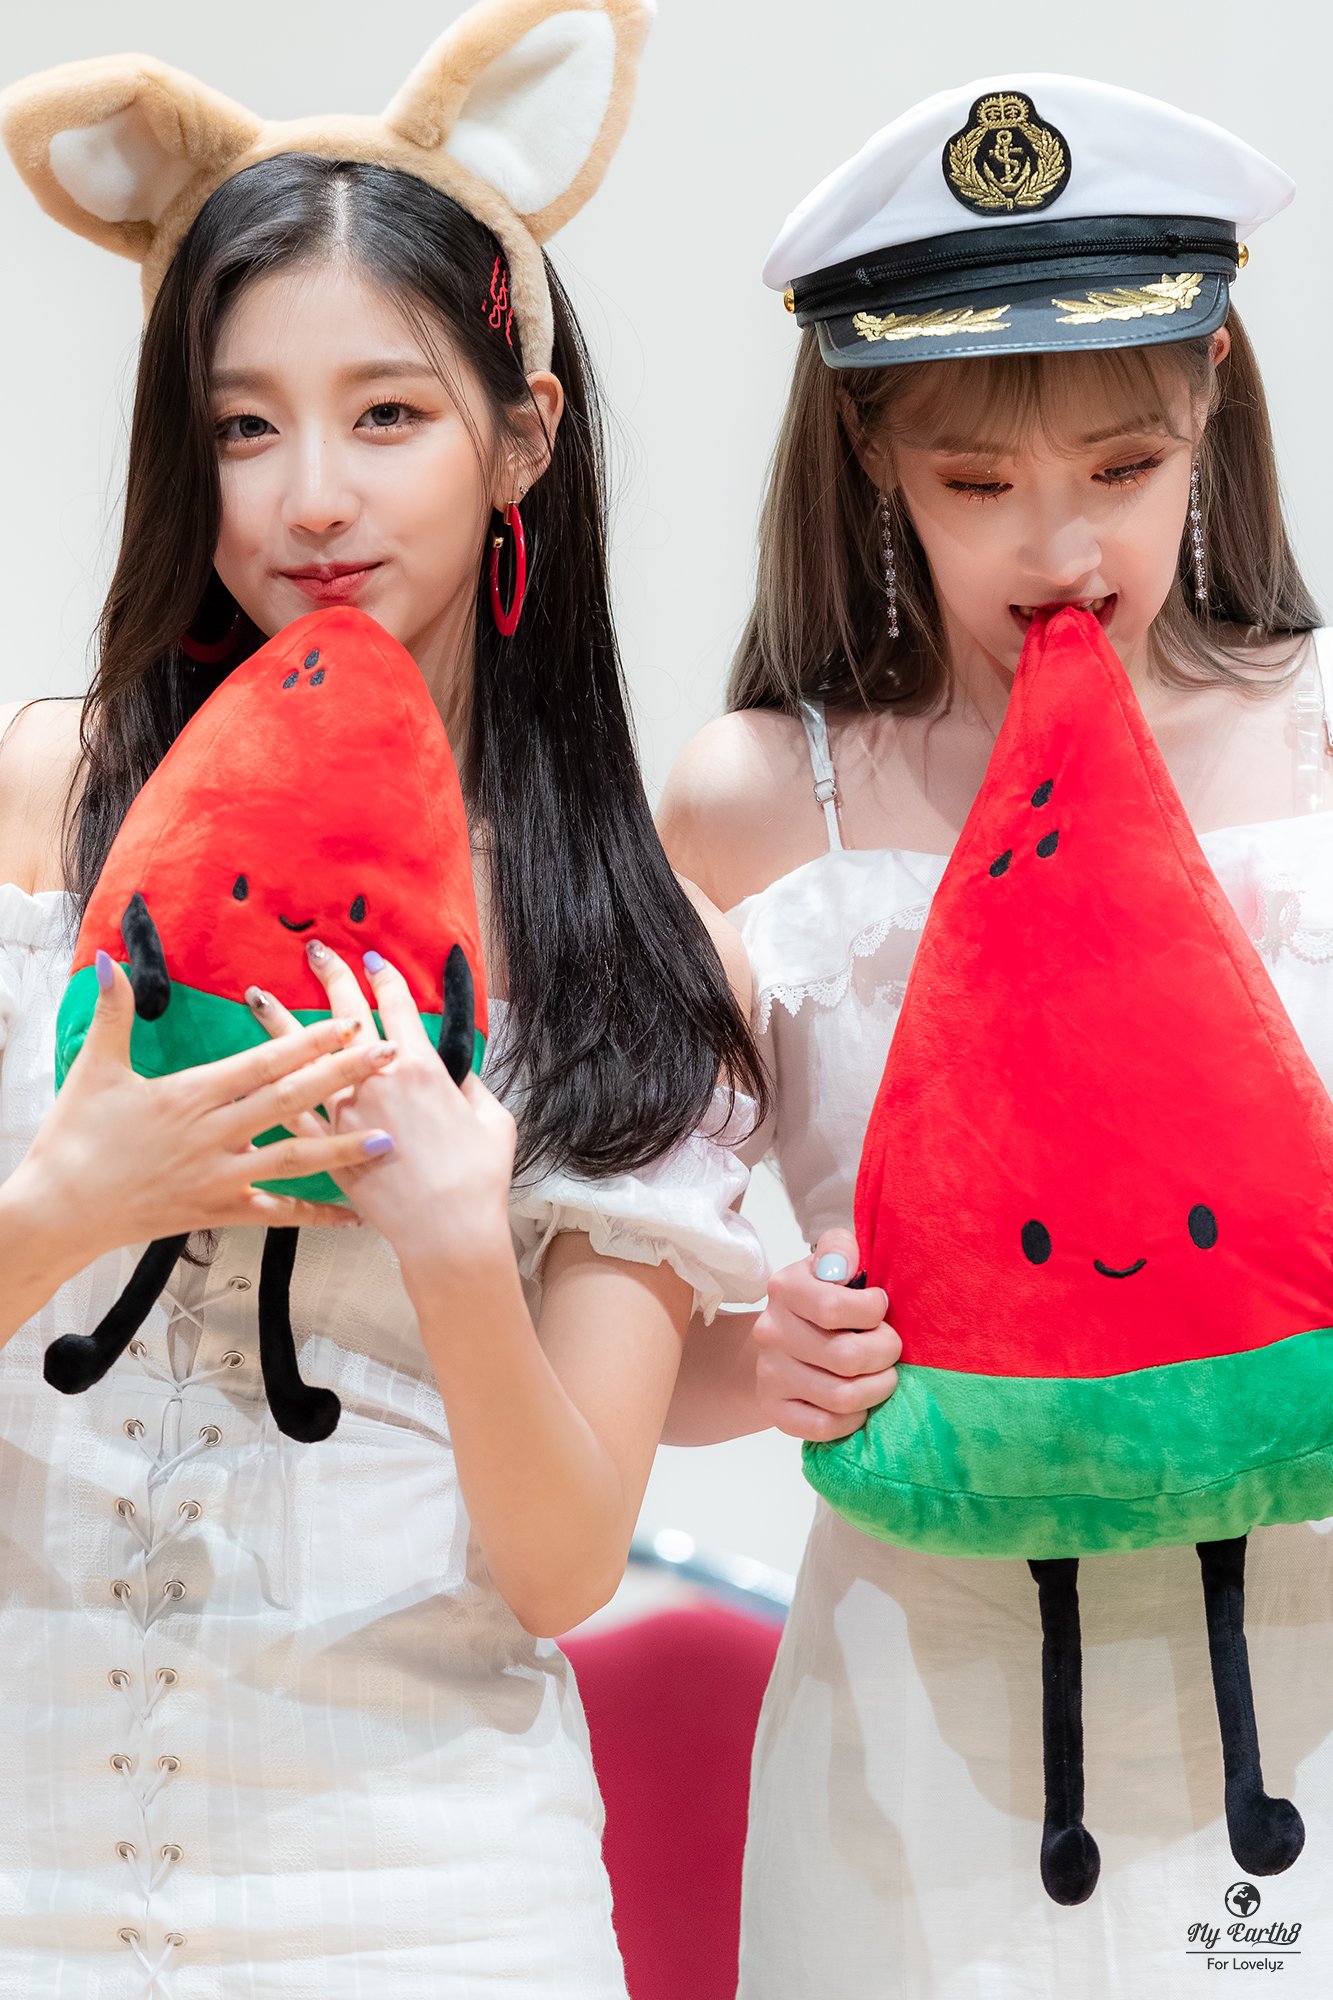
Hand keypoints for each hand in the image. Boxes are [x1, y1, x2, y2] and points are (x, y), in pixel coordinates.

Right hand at [14, 952, 398, 1262]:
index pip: (260, 1064)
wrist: (60, 1210)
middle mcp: (212, 1136)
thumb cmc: (76, 1138)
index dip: (307, 1043)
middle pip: (289, 1103)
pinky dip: (316, 1215)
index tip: (348, 1024)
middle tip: (389, 1058)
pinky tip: (353, 1214)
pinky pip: (276, 1214)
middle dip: (343, 1079)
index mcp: (189, 1096)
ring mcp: (219, 1178)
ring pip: (293, 1162)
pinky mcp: (219, 1212)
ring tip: (388, 1139)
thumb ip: (112, 1014)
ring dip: (343, 1150)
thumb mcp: (95, 1070)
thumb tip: (112, 960)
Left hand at [249, 939, 516, 1276]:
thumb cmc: (478, 1178)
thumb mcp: (493, 1120)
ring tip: (256, 995)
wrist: (447, 1230)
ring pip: (305, 1057)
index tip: (373, 961)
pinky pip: (294, 1112)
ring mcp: (346, 1113)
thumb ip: (472, 1088)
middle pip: (347, 1016)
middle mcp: (376, 1081)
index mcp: (420, 1067)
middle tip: (316, 951)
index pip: (398, 1007)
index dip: (385, 979)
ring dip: (280, 1024)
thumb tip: (458, 1075)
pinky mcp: (326, 1148)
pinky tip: (251, 1070)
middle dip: (332, 977)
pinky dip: (273, 1089)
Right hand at [753, 1225, 900, 1440]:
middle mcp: (771, 1332)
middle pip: (846, 1357)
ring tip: (882, 1377)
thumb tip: (845, 1265)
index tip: (880, 1308)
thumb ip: (840, 1249)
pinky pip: (825, 1427)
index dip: (873, 1311)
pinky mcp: (775, 1409)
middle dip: (885, 1353)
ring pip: (842, 1397)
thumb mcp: (830, 1263)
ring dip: (877, 1389)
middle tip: (891, 1348)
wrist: (781, 1344)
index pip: (833, 1307)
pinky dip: (853, 1419)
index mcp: (785, 1289)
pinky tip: (859, 1403)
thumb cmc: (821, 1300)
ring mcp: (770, 1374)